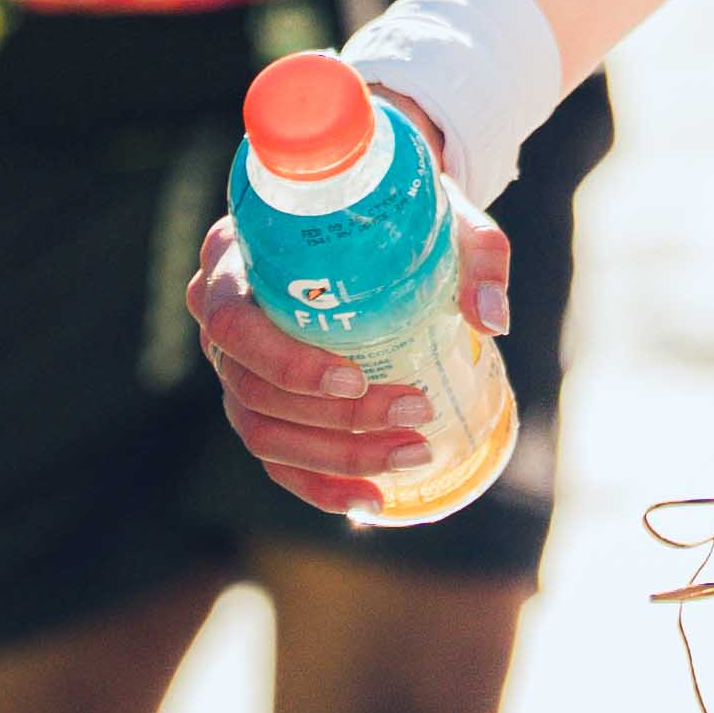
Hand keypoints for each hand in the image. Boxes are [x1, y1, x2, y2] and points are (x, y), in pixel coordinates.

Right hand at [190, 189, 512, 519]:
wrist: (379, 219)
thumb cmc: (400, 212)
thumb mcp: (442, 215)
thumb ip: (476, 253)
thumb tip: (493, 319)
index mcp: (235, 256)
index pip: (232, 321)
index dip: (286, 362)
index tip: (354, 379)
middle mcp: (220, 311)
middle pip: (253, 388)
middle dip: (335, 420)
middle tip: (415, 414)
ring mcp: (233, 364)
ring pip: (262, 431)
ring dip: (337, 456)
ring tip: (412, 454)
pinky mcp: (257, 400)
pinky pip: (275, 457)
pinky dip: (320, 485)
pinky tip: (371, 500)